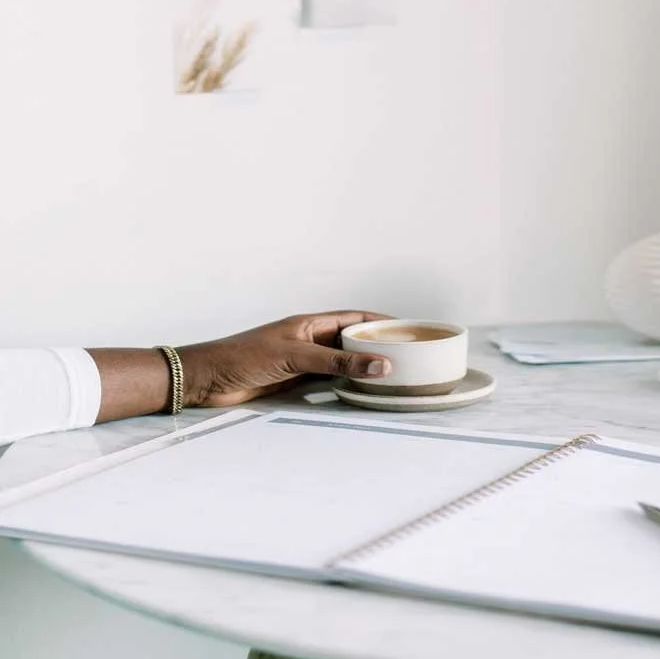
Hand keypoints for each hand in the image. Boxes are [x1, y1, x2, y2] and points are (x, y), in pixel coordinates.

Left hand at [179, 310, 393, 407]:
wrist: (207, 379)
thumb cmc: (242, 356)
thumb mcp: (296, 356)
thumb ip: (337, 362)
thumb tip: (379, 363)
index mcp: (310, 323)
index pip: (354, 317)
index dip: (380, 320)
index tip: (405, 328)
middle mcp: (310, 339)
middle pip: (351, 339)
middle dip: (376, 344)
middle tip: (404, 355)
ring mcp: (303, 360)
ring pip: (341, 360)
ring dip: (362, 365)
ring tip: (389, 373)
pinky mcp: (294, 380)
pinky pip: (328, 379)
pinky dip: (345, 382)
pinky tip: (358, 389)